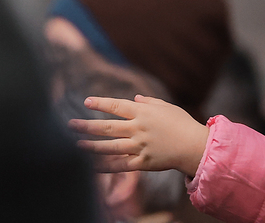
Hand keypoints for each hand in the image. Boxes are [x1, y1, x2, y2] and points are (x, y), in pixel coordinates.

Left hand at [69, 95, 208, 176]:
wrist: (194, 146)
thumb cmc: (182, 123)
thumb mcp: (167, 107)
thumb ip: (149, 102)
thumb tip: (135, 98)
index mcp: (143, 113)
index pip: (116, 106)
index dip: (100, 103)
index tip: (86, 102)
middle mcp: (138, 129)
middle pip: (107, 127)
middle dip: (87, 125)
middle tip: (70, 124)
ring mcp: (139, 146)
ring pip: (110, 146)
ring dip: (91, 146)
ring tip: (76, 144)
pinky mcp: (142, 162)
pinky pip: (120, 165)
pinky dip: (106, 167)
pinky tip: (93, 167)